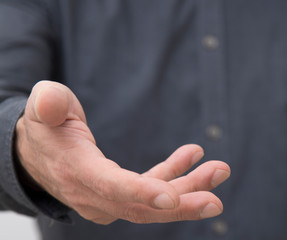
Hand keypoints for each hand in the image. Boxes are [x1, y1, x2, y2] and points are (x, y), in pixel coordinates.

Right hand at [15, 81, 230, 224]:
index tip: (173, 197)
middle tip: (215, 200)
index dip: (141, 194)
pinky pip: (151, 187)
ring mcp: (109, 198)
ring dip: (188, 188)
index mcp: (78, 172)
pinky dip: (173, 174)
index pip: (111, 188)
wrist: (39, 153)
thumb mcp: (42, 110)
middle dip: (181, 205)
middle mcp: (94, 195)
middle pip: (141, 208)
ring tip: (218, 170)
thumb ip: (47, 104)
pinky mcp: (120, 193)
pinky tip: (192, 157)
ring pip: (152, 202)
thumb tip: (50, 102)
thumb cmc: (45, 129)